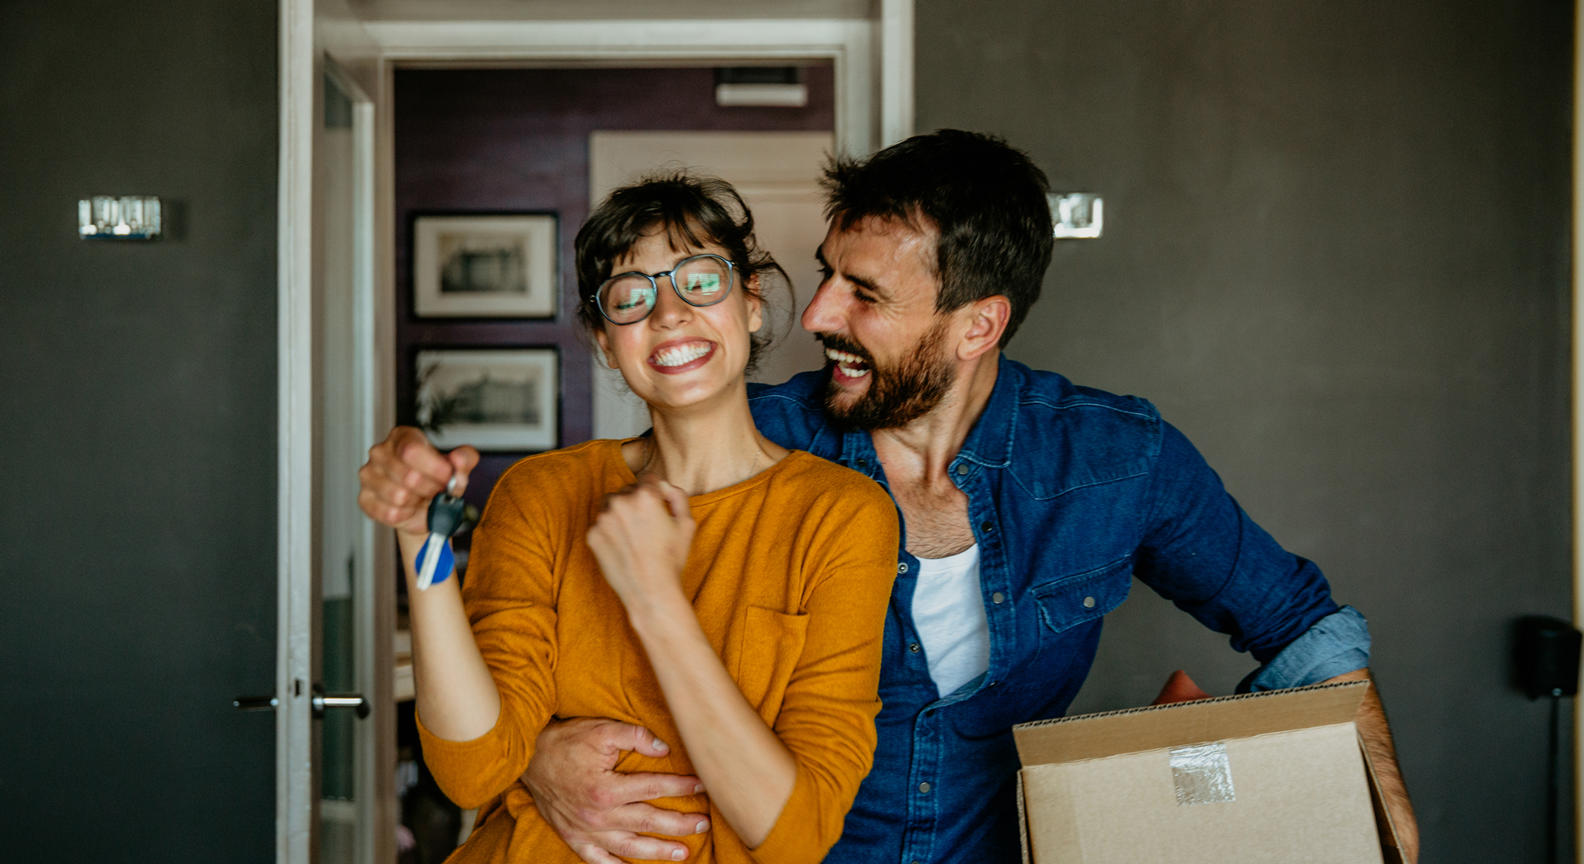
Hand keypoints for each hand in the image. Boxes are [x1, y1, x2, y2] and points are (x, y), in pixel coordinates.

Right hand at [358, 426, 478, 536]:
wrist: (425, 506)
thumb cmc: (437, 481)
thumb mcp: (458, 468)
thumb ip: (465, 459)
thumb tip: (459, 459)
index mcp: (403, 437)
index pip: (411, 450)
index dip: (434, 468)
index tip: (447, 477)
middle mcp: (381, 452)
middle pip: (408, 475)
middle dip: (430, 488)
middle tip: (437, 491)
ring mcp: (369, 475)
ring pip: (398, 496)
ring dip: (418, 503)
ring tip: (422, 498)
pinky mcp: (365, 498)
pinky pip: (388, 513)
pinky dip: (405, 515)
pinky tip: (409, 508)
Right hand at [522, 718, 709, 862]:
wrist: (527, 756)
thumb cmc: (566, 741)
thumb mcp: (601, 729)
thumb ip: (635, 736)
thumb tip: (664, 749)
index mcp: (607, 789)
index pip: (654, 789)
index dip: (682, 787)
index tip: (702, 785)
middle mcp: (598, 815)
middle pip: (648, 822)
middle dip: (679, 824)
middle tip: (703, 824)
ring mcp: (585, 830)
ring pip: (628, 847)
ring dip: (657, 852)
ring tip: (683, 853)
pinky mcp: (573, 836)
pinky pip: (597, 860)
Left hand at [586, 477, 694, 613]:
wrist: (650, 591)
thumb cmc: (671, 559)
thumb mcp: (687, 524)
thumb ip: (677, 496)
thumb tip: (664, 486)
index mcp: (645, 496)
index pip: (647, 478)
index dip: (655, 491)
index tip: (657, 504)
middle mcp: (621, 502)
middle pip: (628, 490)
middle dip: (637, 502)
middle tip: (647, 526)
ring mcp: (603, 519)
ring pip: (611, 505)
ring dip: (620, 513)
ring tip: (633, 536)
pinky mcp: (592, 535)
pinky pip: (601, 524)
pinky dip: (610, 531)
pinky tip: (623, 547)